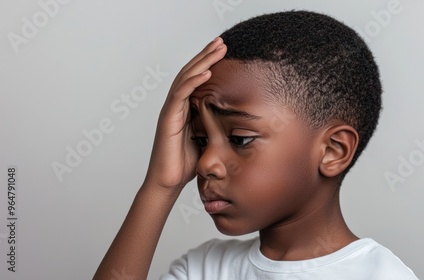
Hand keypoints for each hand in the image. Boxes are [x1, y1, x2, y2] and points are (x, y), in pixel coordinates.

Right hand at [144, 37, 226, 189]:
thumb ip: (215, 126)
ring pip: (185, 79)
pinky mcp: (167, 120)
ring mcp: (170, 111)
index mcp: (185, 108)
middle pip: (190, 73)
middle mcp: (176, 106)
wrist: (168, 182)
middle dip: (206, 55)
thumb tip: (235, 120)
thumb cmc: (185, 164)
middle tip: (221, 41)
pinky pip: (179, 96)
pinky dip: (192, 82)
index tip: (223, 51)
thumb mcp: (207, 140)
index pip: (196, 79)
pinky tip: (205, 72)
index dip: (208, 63)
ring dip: (202, 62)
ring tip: (217, 49)